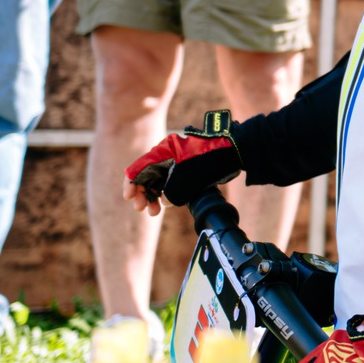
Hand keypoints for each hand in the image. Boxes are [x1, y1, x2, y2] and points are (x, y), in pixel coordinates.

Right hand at [122, 113, 242, 216]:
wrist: (234, 152)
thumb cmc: (211, 160)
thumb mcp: (186, 178)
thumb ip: (171, 191)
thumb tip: (166, 200)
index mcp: (163, 150)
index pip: (139, 166)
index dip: (131, 183)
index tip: (129, 198)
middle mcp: (167, 155)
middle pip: (146, 175)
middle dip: (141, 193)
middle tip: (142, 209)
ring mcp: (176, 162)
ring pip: (157, 181)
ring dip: (152, 196)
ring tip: (154, 212)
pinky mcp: (185, 170)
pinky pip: (168, 183)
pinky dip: (164, 194)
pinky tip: (165, 204)